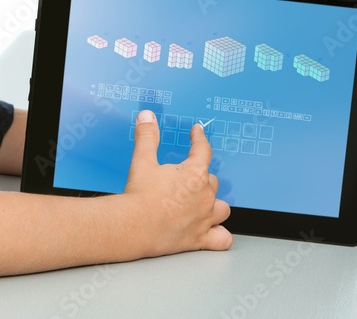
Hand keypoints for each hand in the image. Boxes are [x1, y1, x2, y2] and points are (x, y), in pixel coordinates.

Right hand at [123, 111, 231, 254]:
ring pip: (222, 208)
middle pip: (212, 181)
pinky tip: (216, 232)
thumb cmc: (140, 197)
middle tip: (190, 177)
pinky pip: (222, 238)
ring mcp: (204, 218)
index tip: (198, 132)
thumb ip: (147, 136)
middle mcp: (204, 196)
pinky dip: (221, 235)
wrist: (134, 226)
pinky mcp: (200, 239)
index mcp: (194, 174)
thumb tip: (147, 117)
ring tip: (206, 203)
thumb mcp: (142, 160)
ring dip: (216, 204)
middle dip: (202, 177)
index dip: (200, 138)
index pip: (203, 150)